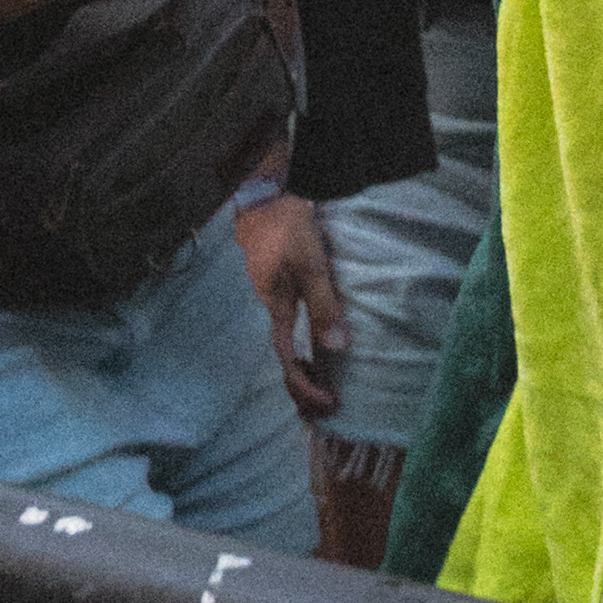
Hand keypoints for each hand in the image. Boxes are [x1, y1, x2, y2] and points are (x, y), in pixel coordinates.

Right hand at [235, 189, 346, 428]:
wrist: (264, 197)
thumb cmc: (286, 229)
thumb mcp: (311, 264)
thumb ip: (323, 304)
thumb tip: (338, 347)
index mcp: (277, 308)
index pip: (289, 360)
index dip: (306, 385)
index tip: (329, 402)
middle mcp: (273, 308)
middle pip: (285, 359)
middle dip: (304, 387)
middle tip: (331, 406)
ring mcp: (275, 297)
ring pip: (288, 344)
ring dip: (306, 370)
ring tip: (328, 387)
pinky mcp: (281, 285)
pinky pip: (292, 327)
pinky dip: (306, 347)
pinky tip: (320, 348)